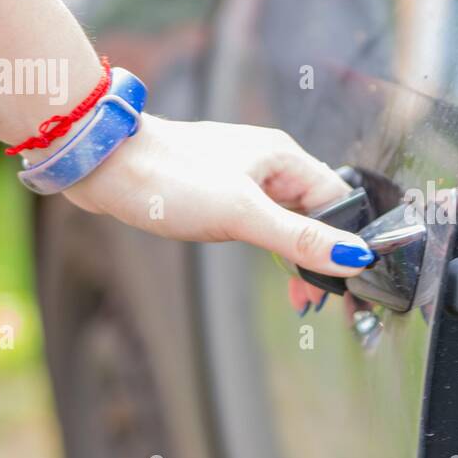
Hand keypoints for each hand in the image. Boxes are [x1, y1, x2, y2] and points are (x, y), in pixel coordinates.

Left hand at [62, 115, 373, 284]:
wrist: (104, 164)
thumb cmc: (168, 178)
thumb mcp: (241, 214)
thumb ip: (299, 238)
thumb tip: (353, 256)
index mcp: (284, 157)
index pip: (337, 202)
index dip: (347, 242)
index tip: (348, 284)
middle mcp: (269, 163)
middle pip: (317, 213)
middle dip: (324, 256)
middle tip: (322, 300)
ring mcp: (243, 175)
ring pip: (289, 219)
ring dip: (298, 256)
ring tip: (301, 296)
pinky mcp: (219, 190)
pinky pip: (262, 220)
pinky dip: (272, 247)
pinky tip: (271, 268)